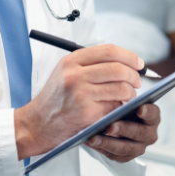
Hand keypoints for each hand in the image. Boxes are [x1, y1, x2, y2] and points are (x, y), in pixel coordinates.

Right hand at [14, 44, 143, 159]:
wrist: (36, 125)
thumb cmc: (54, 99)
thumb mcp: (64, 72)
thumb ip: (89, 64)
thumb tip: (124, 62)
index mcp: (71, 61)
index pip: (108, 51)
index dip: (128, 56)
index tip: (138, 63)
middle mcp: (75, 75)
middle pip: (118, 69)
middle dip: (134, 75)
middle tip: (137, 81)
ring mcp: (82, 95)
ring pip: (121, 88)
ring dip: (130, 94)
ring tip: (128, 97)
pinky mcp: (88, 114)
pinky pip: (115, 107)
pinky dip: (121, 108)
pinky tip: (116, 109)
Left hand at [85, 103, 159, 162]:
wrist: (117, 120)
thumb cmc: (123, 107)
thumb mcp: (125, 99)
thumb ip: (124, 98)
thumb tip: (115, 93)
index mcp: (152, 117)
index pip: (154, 114)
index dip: (148, 112)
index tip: (139, 108)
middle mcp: (149, 134)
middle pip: (139, 133)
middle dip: (124, 129)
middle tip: (110, 126)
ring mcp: (138, 147)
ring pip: (125, 148)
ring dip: (108, 143)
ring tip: (93, 138)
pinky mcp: (126, 156)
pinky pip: (114, 155)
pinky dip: (101, 148)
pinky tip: (90, 141)